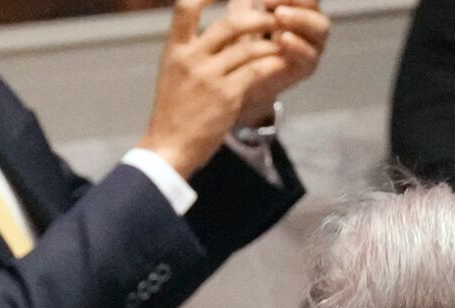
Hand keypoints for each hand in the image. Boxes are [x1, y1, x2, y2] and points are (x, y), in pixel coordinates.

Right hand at [138, 0, 283, 177]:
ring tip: (285, 41)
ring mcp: (209, 77)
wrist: (169, 146)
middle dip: (257, 17)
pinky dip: (272, 63)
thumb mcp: (174, 73)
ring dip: (271, 42)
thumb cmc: (175, 112)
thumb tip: (208, 33)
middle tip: (274, 17)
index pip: (185, 6)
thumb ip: (190, 51)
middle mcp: (190, 58)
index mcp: (175, 49)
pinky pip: (256, 71)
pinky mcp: (226, 96)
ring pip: (248, 47)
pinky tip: (282, 62)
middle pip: (229, 23)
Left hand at [236, 0, 330, 124]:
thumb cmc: (241, 33)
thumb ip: (249, 1)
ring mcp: (312, 45)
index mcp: (297, 7)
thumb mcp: (242, 8)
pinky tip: (283, 38)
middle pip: (316, 5)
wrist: (239, 70)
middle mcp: (309, 23)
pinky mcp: (308, 66)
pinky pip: (311, 54)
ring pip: (321, 28)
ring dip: (301, 19)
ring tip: (278, 16)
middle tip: (273, 4)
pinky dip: (299, 45)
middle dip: (296, 2)